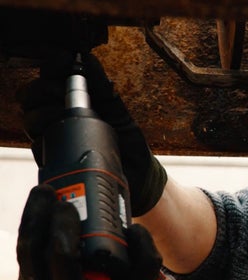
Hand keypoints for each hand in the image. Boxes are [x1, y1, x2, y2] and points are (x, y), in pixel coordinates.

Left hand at [8, 185, 162, 279]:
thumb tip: (134, 227)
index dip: (60, 225)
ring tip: (41, 201)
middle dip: (34, 214)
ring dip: (30, 226)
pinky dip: (34, 249)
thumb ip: (147, 261)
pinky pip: (26, 271)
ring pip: (22, 258)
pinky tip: (45, 232)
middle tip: (46, 190)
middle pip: (28, 249)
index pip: (58, 255)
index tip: (68, 204)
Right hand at [21, 52, 166, 215]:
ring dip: (42, 111)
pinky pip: (38, 144)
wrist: (137, 174)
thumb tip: (88, 58)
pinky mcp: (57, 157)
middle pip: (31, 96)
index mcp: (71, 100)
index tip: (62, 59)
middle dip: (42, 89)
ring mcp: (56, 136)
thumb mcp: (118, 109)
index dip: (51, 65)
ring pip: (30, 118)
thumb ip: (103, 86)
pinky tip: (62, 133)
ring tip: (62, 112)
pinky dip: (46, 136)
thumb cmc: (128, 140)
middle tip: (61, 91)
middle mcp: (58, 116)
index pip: (49, 77)